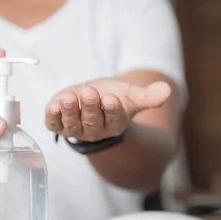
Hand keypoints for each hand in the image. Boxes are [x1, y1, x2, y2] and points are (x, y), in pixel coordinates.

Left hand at [45, 78, 170, 141]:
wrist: (94, 101)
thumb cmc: (114, 98)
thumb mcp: (132, 95)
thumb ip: (148, 96)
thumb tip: (168, 90)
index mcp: (115, 122)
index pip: (114, 117)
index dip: (112, 109)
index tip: (111, 99)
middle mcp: (95, 129)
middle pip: (93, 120)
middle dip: (91, 106)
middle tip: (90, 93)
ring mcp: (76, 127)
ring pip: (72, 123)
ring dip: (69, 111)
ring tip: (68, 98)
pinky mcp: (59, 123)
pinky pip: (54, 123)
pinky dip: (52, 116)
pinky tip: (53, 105)